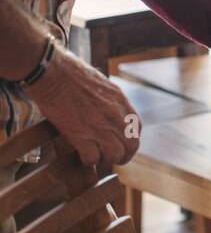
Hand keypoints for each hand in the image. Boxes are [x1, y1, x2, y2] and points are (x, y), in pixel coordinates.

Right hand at [29, 48, 141, 168]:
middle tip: (114, 160)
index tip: (124, 144)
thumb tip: (105, 109)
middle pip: (131, 145)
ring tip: (99, 161)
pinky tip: (83, 158)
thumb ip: (107, 98)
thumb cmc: (69, 71)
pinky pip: (92, 157)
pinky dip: (89, 161)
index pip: (137, 127)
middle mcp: (113, 114)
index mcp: (119, 99)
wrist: (51, 72)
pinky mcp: (80, 134)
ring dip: (107, 160)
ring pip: (115, 154)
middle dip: (125, 156)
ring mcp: (98, 125)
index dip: (132, 139)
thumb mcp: (99, 82)